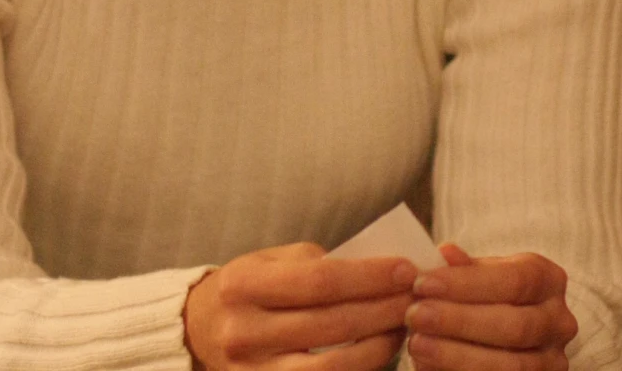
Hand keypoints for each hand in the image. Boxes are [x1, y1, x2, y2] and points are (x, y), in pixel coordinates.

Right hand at [184, 241, 417, 370]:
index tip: (405, 269)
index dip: (369, 276)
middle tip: (418, 297)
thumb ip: (316, 262)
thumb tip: (377, 269)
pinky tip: (380, 352)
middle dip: (384, 309)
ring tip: (403, 326)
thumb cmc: (251, 287)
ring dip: (379, 346)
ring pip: (333, 367)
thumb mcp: (270, 261)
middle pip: (332, 324)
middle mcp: (244, 332)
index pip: (320, 280)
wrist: (204, 330)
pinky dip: (360, 370)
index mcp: (243, 285)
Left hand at [405, 243, 575, 370]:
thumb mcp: (479, 274)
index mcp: (549, 281)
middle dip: (459, 321)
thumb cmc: (486, 294)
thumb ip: (464, 267)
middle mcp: (560, 322)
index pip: (515, 280)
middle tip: (416, 315)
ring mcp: (552, 361)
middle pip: (515, 326)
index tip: (423, 283)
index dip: (467, 284)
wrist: (500, 330)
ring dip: (457, 355)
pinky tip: (428, 365)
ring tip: (417, 343)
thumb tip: (446, 253)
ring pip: (510, 365)